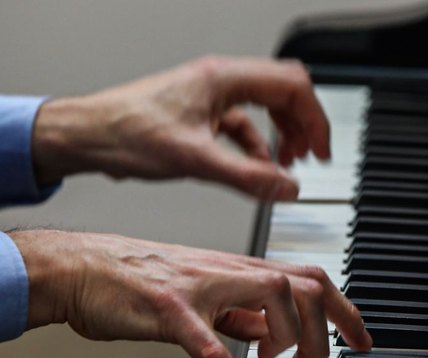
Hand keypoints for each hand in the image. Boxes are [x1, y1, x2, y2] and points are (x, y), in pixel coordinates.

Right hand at [10, 230, 370, 357]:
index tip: (360, 339)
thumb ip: (240, 310)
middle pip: (307, 285)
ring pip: (276, 299)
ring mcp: (202, 287)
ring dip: (293, 343)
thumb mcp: (202, 293)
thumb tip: (273, 332)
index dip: (344, 307)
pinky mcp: (170, 311)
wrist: (79, 268)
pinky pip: (212, 349)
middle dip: (329, 328)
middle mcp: (228, 271)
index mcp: (238, 268)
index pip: (309, 277)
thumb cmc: (137, 281)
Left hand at [32, 55, 329, 199]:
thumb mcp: (195, 160)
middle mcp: (220, 80)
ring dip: (283, 133)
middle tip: (313, 156)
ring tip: (289, 162)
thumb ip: (248, 176)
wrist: (85, 136)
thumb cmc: (125, 134)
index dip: (315, 119)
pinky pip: (243, 122)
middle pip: (284, 92)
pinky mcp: (200, 112)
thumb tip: (288, 188)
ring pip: (265, 106)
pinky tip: (256, 167)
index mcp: (224, 79)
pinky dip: (258, 144)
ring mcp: (210, 95)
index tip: (322, 150)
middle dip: (304, 124)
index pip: (292, 86)